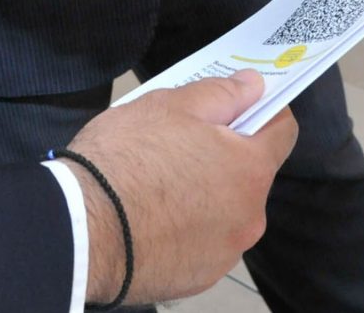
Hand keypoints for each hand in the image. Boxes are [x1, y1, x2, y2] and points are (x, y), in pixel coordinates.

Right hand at [67, 70, 297, 305]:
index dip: (261, 111)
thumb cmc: (125, 159)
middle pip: (249, 174)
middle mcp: (249, 216)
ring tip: (156, 186)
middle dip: (223, 156)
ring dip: (204, 195)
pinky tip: (149, 219)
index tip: (236, 106)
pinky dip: (185, 230)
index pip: (282, 130)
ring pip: (225, 211)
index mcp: (249, 168)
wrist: (81, 229)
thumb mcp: (168, 106)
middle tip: (178, 145)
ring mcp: (225, 253)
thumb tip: (253, 85)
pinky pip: (201, 243)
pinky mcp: (197, 278)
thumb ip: (220, 93)